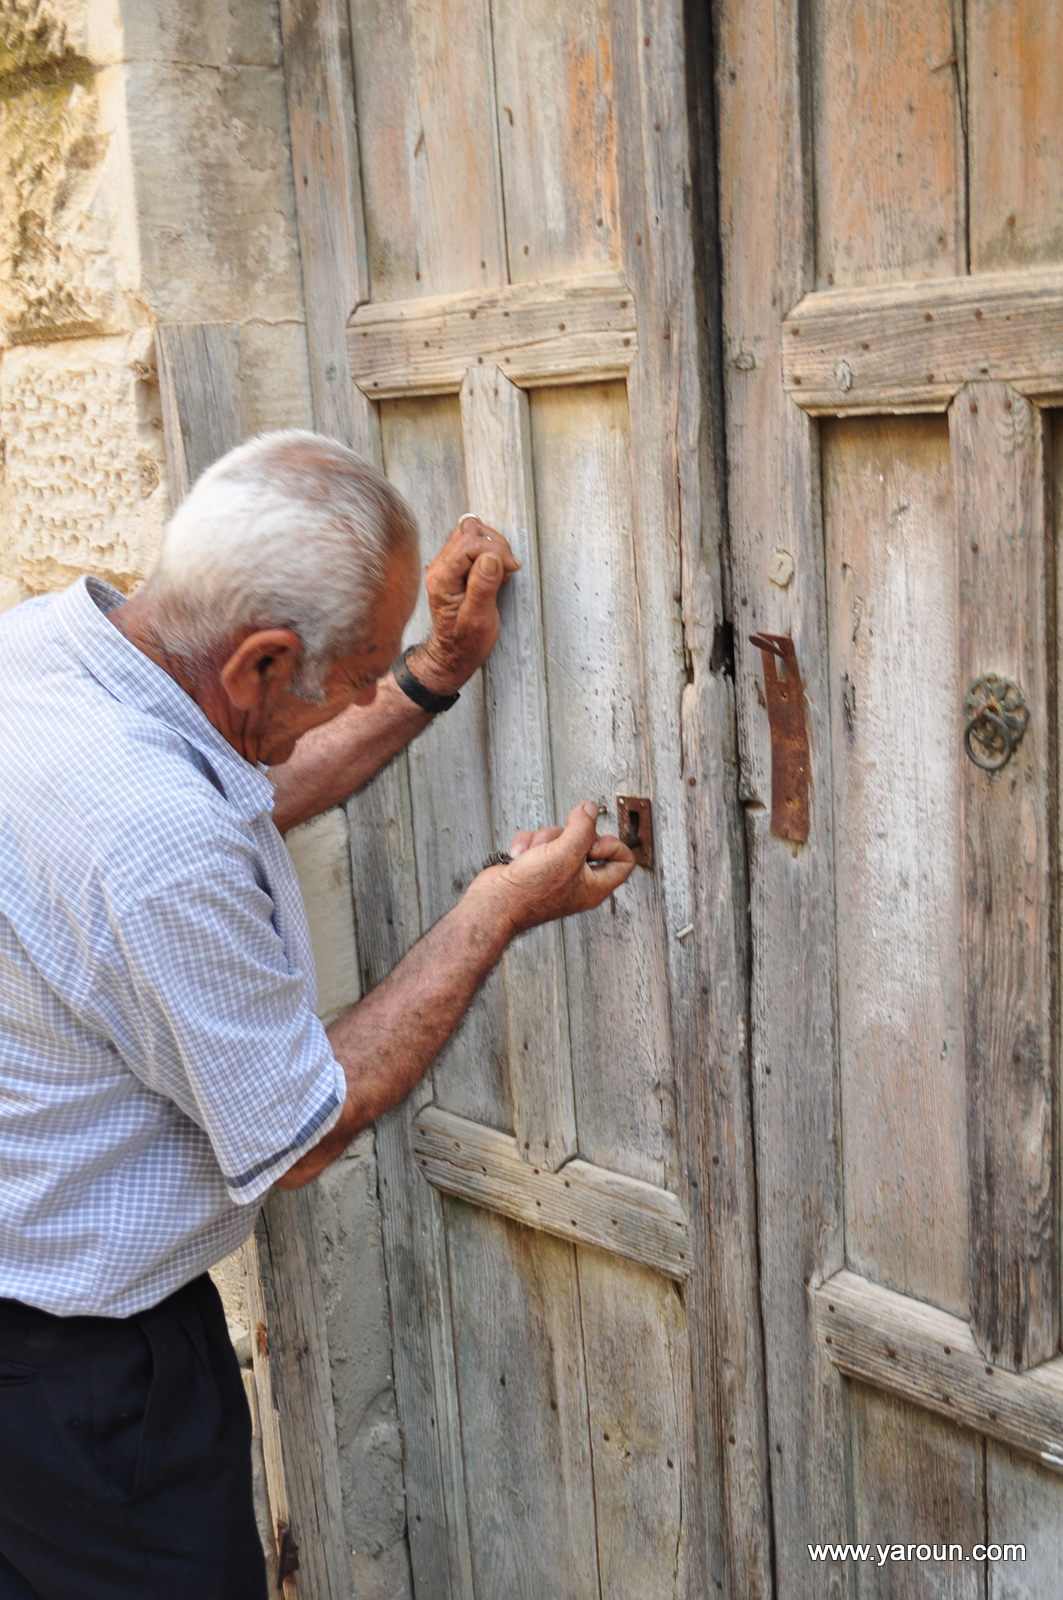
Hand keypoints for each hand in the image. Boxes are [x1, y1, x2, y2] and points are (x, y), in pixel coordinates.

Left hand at [406, 516, 519, 695]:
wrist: (454, 655)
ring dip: (493, 547)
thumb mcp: (478, 619)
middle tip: (508, 567)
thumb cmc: (465, 642)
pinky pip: (474, 546)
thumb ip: (483, 586)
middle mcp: (440, 567)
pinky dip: (491, 552)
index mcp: (442, 578)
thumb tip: (491, 559)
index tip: (511, 567)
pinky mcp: (457, 568)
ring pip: (471, 534)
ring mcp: (447, 566)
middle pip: (468, 532)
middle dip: (495, 545)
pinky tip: (498, 571)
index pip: (467, 543)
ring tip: (503, 570)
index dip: (494, 550)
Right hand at [472, 801, 635, 936]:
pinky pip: (539, 841)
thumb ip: (583, 827)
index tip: (594, 841)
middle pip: (588, 841)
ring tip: (535, 854)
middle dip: (568, 836)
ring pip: (560, 837)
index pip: (624, 861)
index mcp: (595, 886)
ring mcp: (556, 873)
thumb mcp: (565, 854)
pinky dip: (527, 845)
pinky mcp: (536, 866)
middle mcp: (578, 881)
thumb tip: (589, 809)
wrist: (493, 903)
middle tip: (560, 844)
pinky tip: (520, 857)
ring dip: (543, 839)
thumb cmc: (529, 893)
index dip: (612, 845)